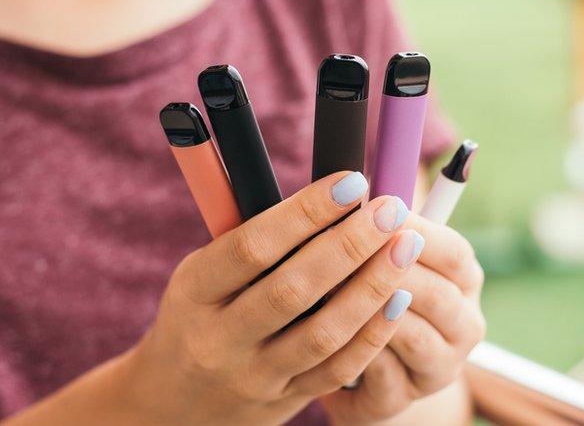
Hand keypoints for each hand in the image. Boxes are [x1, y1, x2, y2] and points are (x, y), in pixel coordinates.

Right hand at [117, 172, 424, 424]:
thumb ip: (255, 239)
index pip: (253, 246)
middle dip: (349, 244)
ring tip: (406, 246)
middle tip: (391, 210)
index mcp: (195, 289)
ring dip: (371, 287)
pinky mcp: (284, 401)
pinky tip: (400, 298)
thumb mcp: (205, 274)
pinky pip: (336, 370)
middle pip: (292, 289)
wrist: (176, 402)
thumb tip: (328, 189)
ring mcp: (253, 375)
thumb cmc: (203, 314)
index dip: (306, 213)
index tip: (352, 182)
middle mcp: (219, 337)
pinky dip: (372, 334)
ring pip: (322, 333)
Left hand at [322, 215, 484, 423]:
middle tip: (352, 249)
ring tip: (332, 286)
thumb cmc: (370, 288)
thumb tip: (354, 184)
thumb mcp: (382, 253)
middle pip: (438, 296)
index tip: (381, 211)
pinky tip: (327, 329)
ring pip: (412, 337)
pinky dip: (355, 350)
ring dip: (371, 309)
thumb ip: (380, 224)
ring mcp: (438, 369)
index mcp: (464, 281)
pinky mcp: (401, 400)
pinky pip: (381, 374)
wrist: (365, 365)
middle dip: (392, 270)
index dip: (419, 231)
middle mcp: (463, 326)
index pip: (456, 254)